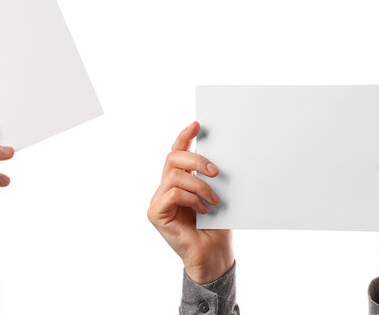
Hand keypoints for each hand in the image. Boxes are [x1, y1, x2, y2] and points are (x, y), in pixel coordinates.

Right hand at [148, 121, 232, 283]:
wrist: (214, 254)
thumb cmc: (217, 226)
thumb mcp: (218, 194)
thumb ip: (212, 177)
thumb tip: (222, 153)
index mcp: (180, 180)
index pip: (177, 152)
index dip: (184, 137)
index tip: (197, 125)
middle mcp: (166, 187)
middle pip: (173, 158)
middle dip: (196, 159)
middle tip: (216, 171)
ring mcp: (158, 200)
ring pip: (175, 176)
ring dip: (200, 185)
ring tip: (215, 199)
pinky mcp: (155, 213)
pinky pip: (172, 194)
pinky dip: (192, 199)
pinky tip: (204, 210)